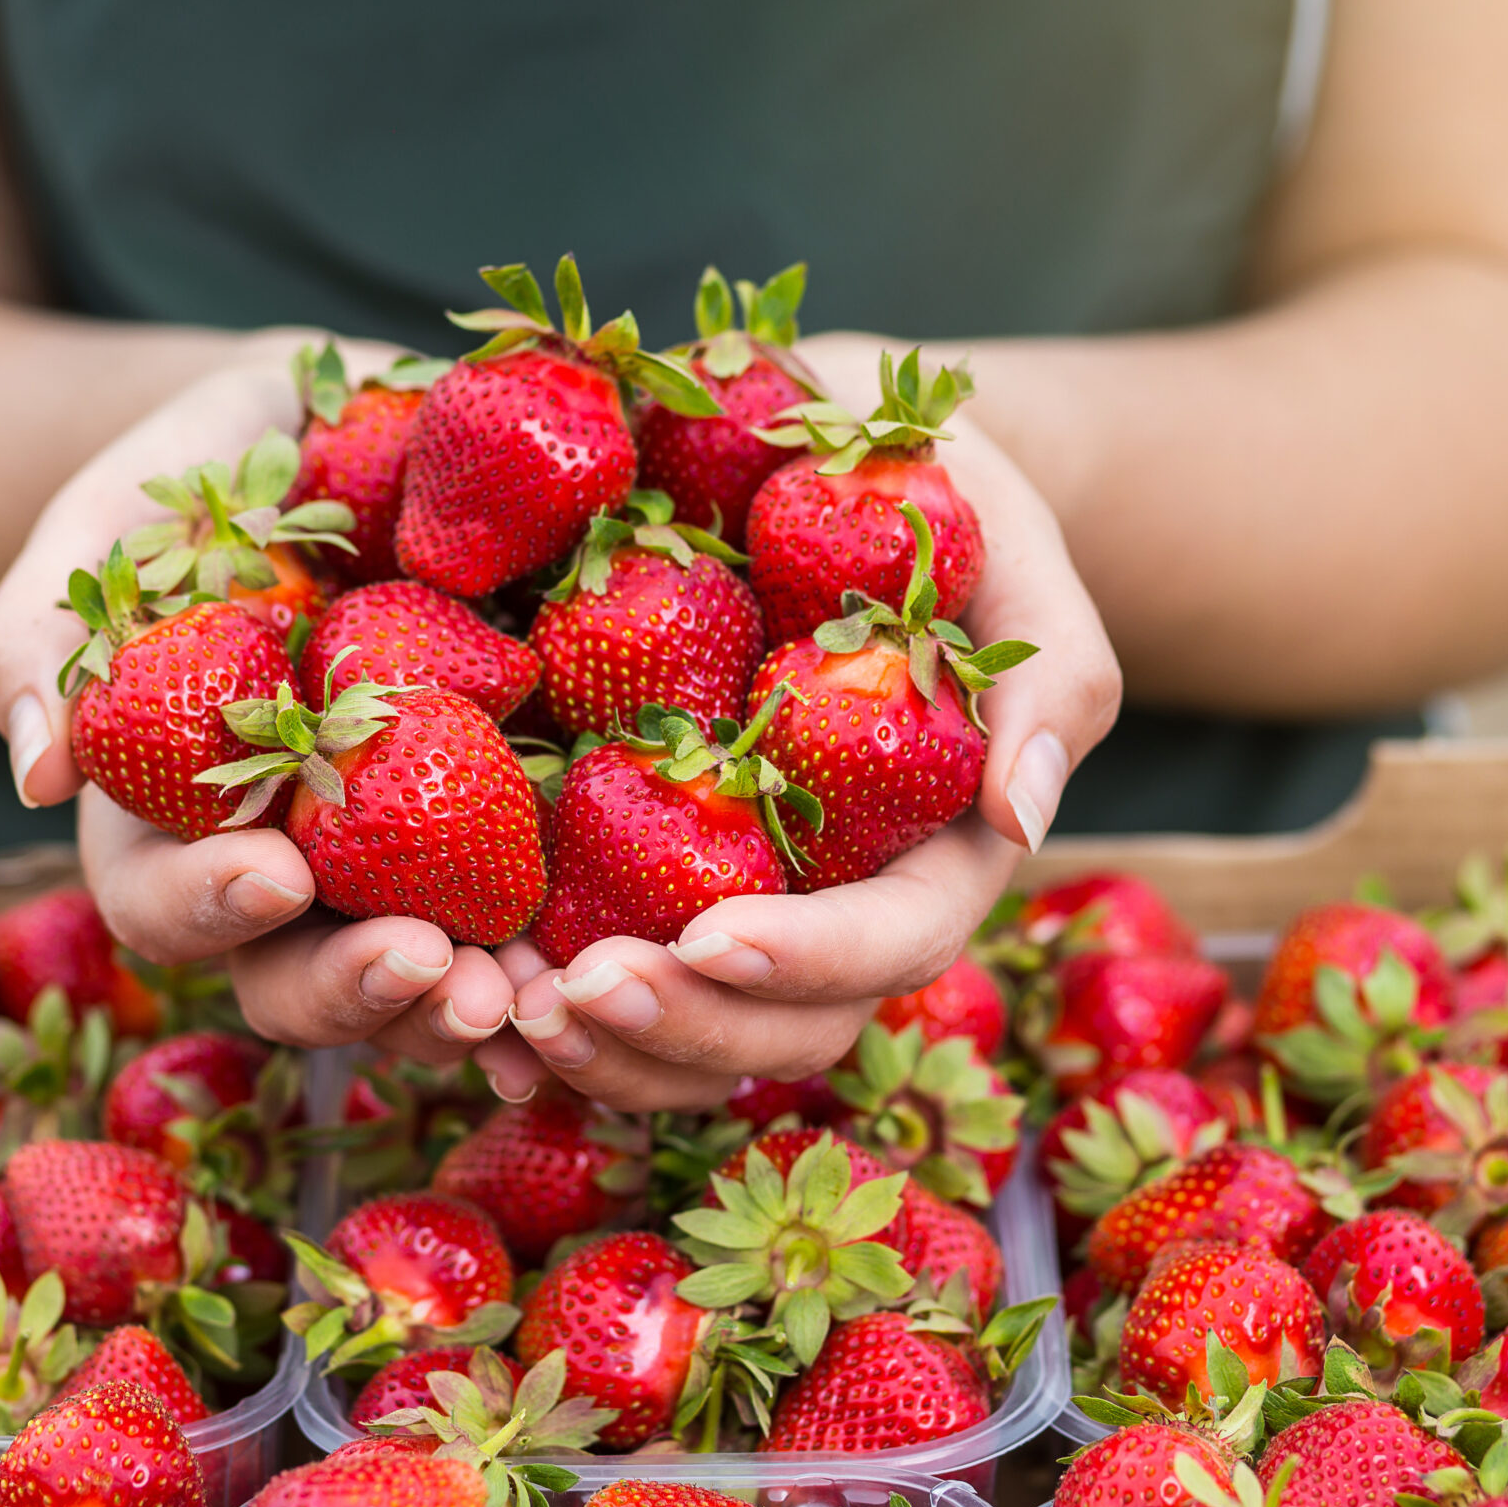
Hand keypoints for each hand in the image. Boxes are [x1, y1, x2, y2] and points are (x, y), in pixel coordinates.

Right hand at [0, 336, 513, 1063]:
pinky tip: (603, 967)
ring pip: (418, 976)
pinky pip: (531, 912)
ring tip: (521, 999)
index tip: (275, 872)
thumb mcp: (113, 522)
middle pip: (295, 976)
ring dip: (464, 1006)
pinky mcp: (509, 825)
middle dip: (355, 986)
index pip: (165, 898)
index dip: (210, 905)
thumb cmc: (202, 477)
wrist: (348, 428)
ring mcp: (402, 858)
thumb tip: (37, 775)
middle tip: (425, 965)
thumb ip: (50, 632)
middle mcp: (288, 864)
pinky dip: (561, 956)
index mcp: (173, 815)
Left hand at [474, 334, 1121, 1110]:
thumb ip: (1048, 672)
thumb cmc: (925, 494)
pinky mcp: (637, 877)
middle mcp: (830, 903)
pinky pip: (598, 981)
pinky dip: (532, 1013)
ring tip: (502, 1009)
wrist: (807, 453)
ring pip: (689, 1044)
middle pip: (782, 1028)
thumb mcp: (1004, 544)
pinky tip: (459, 993)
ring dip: (597, 1053)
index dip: (809, 960)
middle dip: (683, 1032)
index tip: (711, 937)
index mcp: (932, 847)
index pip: (892, 940)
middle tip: (572, 995)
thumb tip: (1025, 814)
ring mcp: (733, 903)